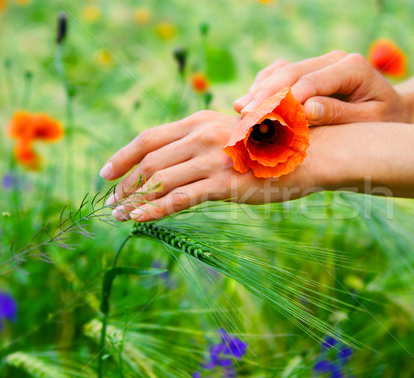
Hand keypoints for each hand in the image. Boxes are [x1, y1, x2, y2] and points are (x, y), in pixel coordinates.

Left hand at [98, 111, 326, 221]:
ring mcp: (212, 159)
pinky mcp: (224, 183)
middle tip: (110, 202)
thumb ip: (201, 141)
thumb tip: (174, 160)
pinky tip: (139, 219)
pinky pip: (180, 199)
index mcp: (200, 121)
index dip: (121, 156)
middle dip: (124, 183)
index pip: (148, 138)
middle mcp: (201, 136)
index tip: (105, 174)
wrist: (307, 153)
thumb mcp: (229, 133)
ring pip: (159, 181)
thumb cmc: (268, 145)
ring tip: (119, 215)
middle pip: (148, 161)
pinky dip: (154, 209)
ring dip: (134, 200)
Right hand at [234, 51, 413, 124]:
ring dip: (260, 89)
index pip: (310, 81)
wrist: (393, 111)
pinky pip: (282, 72)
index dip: (284, 100)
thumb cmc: (384, 121)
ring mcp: (321, 63)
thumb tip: (305, 111)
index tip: (263, 120)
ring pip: (282, 69)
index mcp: (352, 67)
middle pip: (291, 72)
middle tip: (244, 115)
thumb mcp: (369, 121)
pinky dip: (264, 85)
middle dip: (265, 94)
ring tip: (240, 110)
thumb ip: (338, 114)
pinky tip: (249, 102)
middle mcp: (334, 59)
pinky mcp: (311, 70)